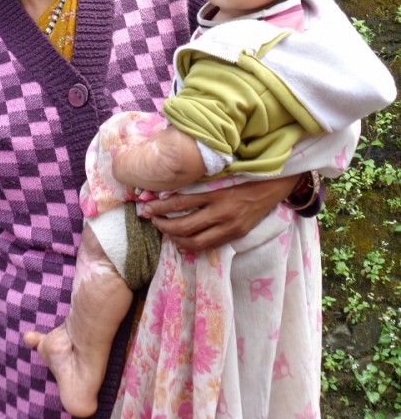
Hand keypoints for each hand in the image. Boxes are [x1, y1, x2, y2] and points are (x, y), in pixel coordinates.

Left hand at [144, 175, 298, 250]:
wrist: (272, 185)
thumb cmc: (242, 173)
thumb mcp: (220, 173)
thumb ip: (197, 179)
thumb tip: (169, 185)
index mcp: (215, 192)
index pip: (180, 202)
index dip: (160, 207)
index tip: (146, 207)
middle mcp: (221, 211)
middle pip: (184, 225)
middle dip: (163, 225)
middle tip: (151, 220)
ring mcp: (229, 226)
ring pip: (195, 241)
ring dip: (174, 238)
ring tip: (164, 231)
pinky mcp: (235, 235)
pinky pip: (208, 245)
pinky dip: (191, 246)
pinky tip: (180, 242)